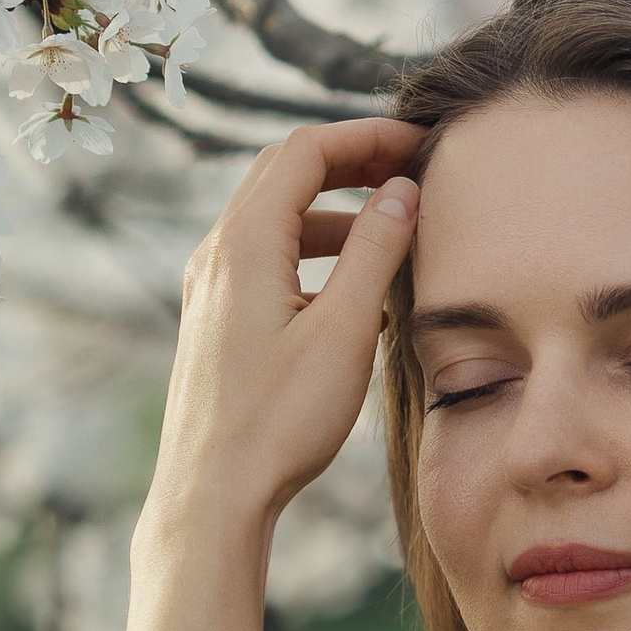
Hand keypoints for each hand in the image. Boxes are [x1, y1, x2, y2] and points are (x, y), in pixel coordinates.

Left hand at [141, 118, 424, 540]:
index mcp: (245, 243)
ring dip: (335, 212)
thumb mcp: (345, 331)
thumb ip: (375, 252)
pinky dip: (315, 256)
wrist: (212, 495)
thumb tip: (403, 192)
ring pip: (276, 219)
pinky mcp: (216, 321)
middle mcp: (217, 253)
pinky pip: (268, 262)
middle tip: (408, 167)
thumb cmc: (278, 421)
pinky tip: (358, 296)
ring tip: (393, 228)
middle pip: (284, 173)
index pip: (305, 150)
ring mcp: (210, 287)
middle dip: (349, 161)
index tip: (421, 142)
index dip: (366, 136)